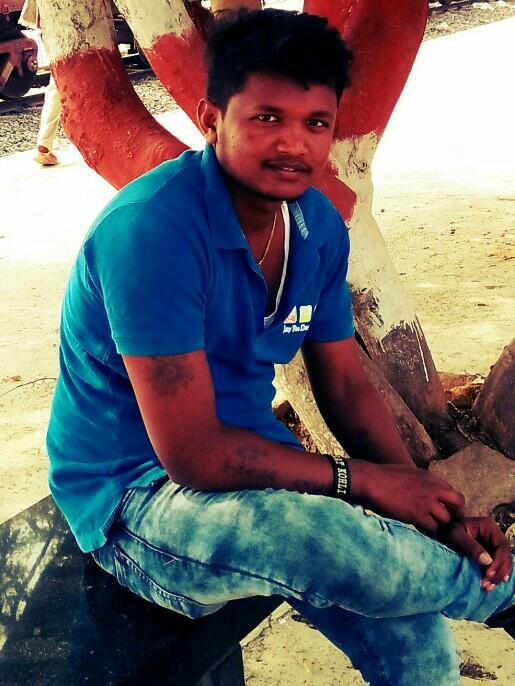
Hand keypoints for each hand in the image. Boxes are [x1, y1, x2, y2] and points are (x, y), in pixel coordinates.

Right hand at [351, 462, 465, 533]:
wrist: (372, 480)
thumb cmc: (384, 475)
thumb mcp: (409, 473)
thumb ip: (422, 482)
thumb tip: (426, 490)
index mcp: (431, 478)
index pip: (453, 492)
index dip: (452, 504)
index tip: (447, 512)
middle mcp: (433, 488)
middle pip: (459, 503)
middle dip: (456, 514)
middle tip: (448, 523)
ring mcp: (426, 502)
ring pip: (446, 519)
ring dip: (441, 526)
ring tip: (433, 530)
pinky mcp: (417, 514)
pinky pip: (433, 528)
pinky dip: (429, 531)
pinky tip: (422, 531)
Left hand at [439, 517, 512, 590]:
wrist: (444, 531)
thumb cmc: (449, 530)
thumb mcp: (457, 535)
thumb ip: (471, 546)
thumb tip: (487, 561)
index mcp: (489, 527)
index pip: (502, 546)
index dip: (499, 561)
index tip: (488, 574)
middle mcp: (495, 536)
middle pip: (506, 556)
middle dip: (499, 572)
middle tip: (487, 583)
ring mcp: (494, 546)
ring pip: (504, 563)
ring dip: (497, 577)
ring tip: (487, 587)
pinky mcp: (491, 555)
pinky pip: (498, 567)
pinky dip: (494, 577)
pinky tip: (489, 585)